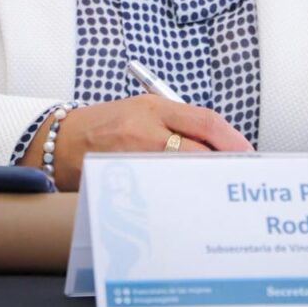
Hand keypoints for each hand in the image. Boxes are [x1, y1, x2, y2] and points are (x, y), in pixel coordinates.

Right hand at [20, 95, 253, 190]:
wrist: (61, 142)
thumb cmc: (104, 125)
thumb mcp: (140, 111)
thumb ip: (174, 122)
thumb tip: (214, 143)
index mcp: (154, 106)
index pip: (204, 120)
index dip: (231, 138)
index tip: (246, 152)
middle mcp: (146, 127)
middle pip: (200, 147)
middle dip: (224, 162)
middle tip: (239, 175)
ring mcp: (135, 154)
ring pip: (184, 169)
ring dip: (204, 179)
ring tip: (219, 188)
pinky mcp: (124, 177)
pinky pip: (161, 186)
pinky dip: (178, 192)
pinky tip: (187, 200)